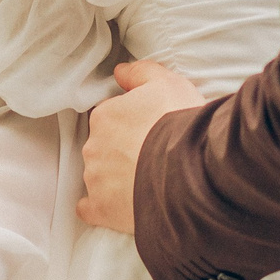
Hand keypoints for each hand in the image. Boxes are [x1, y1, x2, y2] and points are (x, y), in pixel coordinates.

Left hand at [76, 61, 205, 234]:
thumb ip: (140, 72)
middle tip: (151, 156)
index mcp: (105, 115)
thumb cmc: (179, 124)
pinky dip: (99, 207)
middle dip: (122, 150)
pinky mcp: (102, 209)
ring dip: (115, 177)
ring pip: (98, 174)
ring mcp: (95, 179)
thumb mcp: (167, 83)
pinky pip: (89, 208)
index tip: (150, 130)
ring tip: (146, 182)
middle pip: (103, 145)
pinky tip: (116, 207)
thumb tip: (120, 71)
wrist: (189, 173)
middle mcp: (93, 146)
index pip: (111, 116)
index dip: (131, 123)